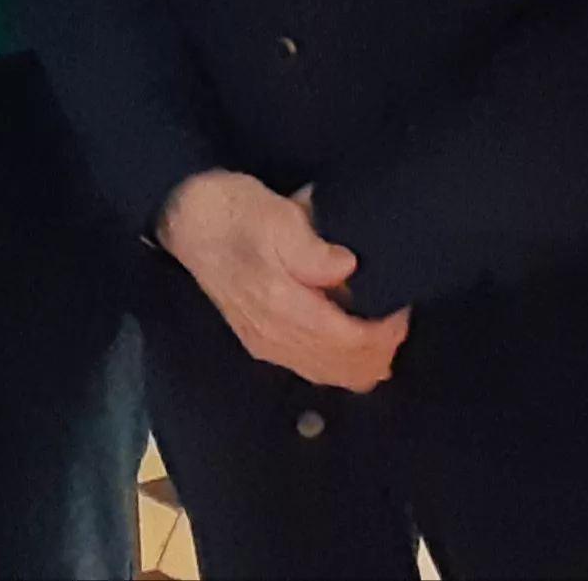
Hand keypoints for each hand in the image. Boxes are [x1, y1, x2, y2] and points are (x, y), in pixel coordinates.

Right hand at [157, 170, 410, 391]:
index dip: (385, 333)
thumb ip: (313, 248)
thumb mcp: (276, 216)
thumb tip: (350, 267)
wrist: (186, 220)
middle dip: (381, 349)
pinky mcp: (263, 342)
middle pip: (345, 369)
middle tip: (396, 316)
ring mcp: (268, 345)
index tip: (401, 307)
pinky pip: (314, 368)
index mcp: (281, 307)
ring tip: (380, 326)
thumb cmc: (234, 211)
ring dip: (363, 359)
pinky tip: (351, 335)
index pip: (349, 343)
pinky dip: (341, 361)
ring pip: (332, 375)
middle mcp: (275, 338)